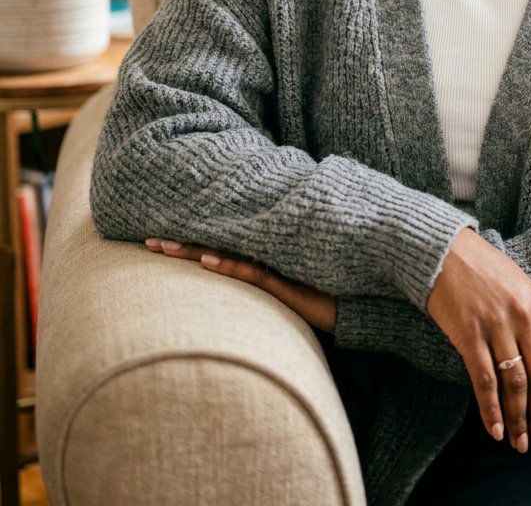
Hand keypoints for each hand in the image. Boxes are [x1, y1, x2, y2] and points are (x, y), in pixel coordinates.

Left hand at [144, 238, 337, 333]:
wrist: (367, 305)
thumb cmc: (333, 299)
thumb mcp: (296, 293)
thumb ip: (274, 283)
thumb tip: (255, 285)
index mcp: (266, 259)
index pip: (221, 247)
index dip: (192, 242)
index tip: (162, 239)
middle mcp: (267, 258)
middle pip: (215, 246)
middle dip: (180, 244)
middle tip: (147, 239)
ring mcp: (277, 268)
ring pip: (226, 256)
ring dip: (192, 251)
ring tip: (161, 247)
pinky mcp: (288, 284)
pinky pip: (253, 274)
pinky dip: (229, 267)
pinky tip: (207, 262)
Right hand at [426, 227, 530, 453]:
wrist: (442, 249)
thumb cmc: (479, 266)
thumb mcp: (516, 283)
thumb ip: (530, 316)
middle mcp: (521, 316)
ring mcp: (495, 325)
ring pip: (514, 384)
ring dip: (518, 419)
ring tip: (520, 443)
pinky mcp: (468, 334)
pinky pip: (485, 380)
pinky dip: (491, 409)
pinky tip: (495, 430)